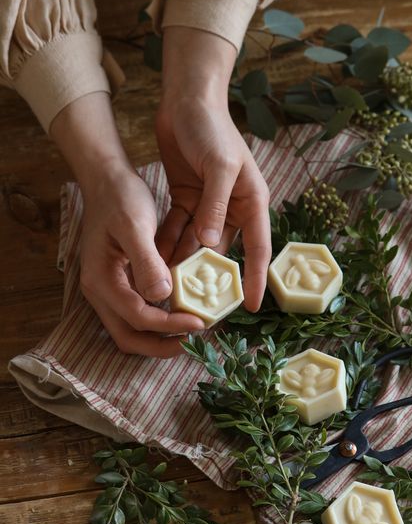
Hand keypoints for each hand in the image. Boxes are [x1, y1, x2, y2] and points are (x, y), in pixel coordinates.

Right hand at [50, 93, 204, 356]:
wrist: (107, 179)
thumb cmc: (120, 198)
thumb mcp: (135, 225)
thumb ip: (146, 262)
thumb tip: (162, 296)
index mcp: (102, 280)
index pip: (138, 317)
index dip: (169, 325)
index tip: (199, 322)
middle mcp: (100, 291)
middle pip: (129, 336)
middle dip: (161, 345)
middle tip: (194, 340)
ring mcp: (108, 289)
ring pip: (132, 328)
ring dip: (160, 335)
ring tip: (192, 329)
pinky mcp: (119, 283)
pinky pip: (138, 311)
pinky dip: (158, 318)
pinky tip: (182, 309)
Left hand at [156, 27, 270, 311]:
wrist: (186, 101)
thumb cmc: (212, 129)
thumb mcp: (218, 166)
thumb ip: (215, 205)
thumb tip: (211, 243)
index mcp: (251, 201)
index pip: (258, 248)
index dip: (256, 278)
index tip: (252, 306)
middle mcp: (232, 208)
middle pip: (224, 252)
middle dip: (211, 277)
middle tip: (199, 303)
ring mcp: (208, 206)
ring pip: (197, 244)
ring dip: (184, 262)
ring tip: (171, 288)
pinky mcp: (187, 200)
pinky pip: (178, 229)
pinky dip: (169, 243)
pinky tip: (156, 261)